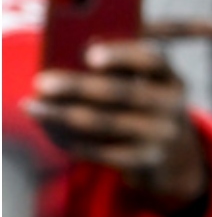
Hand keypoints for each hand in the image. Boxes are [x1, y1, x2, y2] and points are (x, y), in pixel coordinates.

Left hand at [26, 20, 211, 206]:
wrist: (167, 147)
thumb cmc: (138, 100)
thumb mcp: (140, 80)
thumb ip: (115, 67)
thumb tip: (70, 60)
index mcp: (171, 77)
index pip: (152, 60)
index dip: (122, 56)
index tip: (89, 55)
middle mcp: (172, 106)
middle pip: (125, 94)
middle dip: (80, 87)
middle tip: (43, 82)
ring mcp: (161, 135)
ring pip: (109, 124)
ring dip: (66, 114)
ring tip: (35, 107)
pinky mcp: (145, 160)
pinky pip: (104, 152)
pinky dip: (74, 140)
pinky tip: (51, 130)